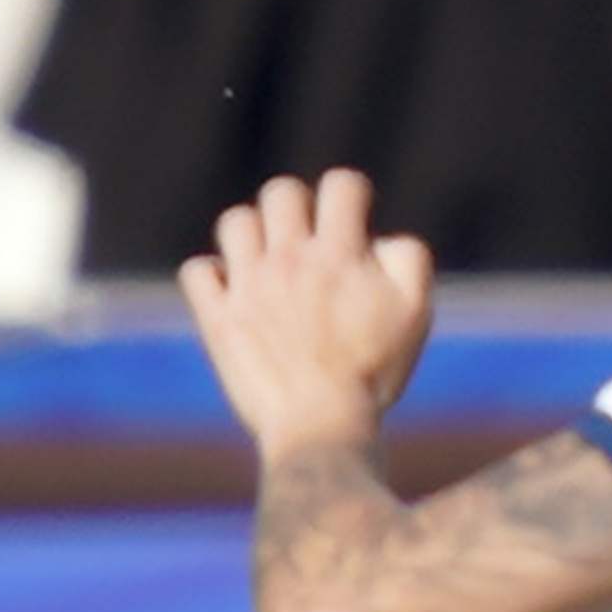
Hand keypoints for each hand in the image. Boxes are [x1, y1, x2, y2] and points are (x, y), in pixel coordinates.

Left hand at [179, 170, 440, 450]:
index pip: (340, 184)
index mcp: (339, 253)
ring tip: (268, 264)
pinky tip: (232, 293)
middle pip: (281, 192)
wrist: (320, 427)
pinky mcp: (218, 320)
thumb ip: (407, 258)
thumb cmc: (373, 373)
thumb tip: (378, 238)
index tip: (353, 224)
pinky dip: (210, 276)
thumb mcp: (414, 313)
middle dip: (298, 207)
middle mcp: (289, 259)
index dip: (351, 196)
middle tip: (308, 244)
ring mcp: (248, 287)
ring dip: (252, 235)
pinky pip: (197, 272)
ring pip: (235, 222)